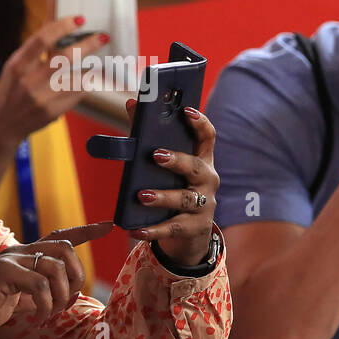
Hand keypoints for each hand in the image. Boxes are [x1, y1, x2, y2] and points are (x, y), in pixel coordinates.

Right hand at [0, 15, 108, 147]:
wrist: (3, 124)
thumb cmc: (11, 90)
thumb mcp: (15, 67)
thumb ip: (34, 50)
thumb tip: (57, 26)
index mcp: (17, 65)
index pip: (41, 40)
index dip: (62, 26)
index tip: (79, 20)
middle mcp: (29, 82)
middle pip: (64, 58)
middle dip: (88, 45)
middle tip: (103, 37)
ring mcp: (41, 99)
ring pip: (76, 78)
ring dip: (91, 68)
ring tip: (99, 63)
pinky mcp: (52, 112)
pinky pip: (77, 95)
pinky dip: (84, 85)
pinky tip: (87, 80)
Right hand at [0, 222, 113, 333]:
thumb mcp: (18, 298)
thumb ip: (40, 293)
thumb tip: (68, 296)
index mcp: (25, 255)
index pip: (60, 236)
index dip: (86, 230)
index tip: (109, 225)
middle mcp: (20, 251)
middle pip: (65, 248)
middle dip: (76, 276)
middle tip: (68, 301)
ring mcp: (11, 260)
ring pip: (55, 267)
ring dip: (61, 296)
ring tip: (49, 314)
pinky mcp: (3, 272)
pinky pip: (39, 284)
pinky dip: (45, 305)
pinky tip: (38, 319)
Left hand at [128, 102, 219, 266]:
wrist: (189, 233)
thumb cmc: (174, 189)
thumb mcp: (166, 167)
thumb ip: (150, 138)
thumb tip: (131, 104)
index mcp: (202, 160)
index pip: (207, 138)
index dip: (200, 123)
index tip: (186, 111)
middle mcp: (207, 181)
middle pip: (197, 168)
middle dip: (177, 160)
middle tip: (156, 156)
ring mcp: (204, 205)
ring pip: (185, 199)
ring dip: (163, 197)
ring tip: (142, 195)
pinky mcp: (195, 228)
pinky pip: (173, 228)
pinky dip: (153, 230)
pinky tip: (135, 229)